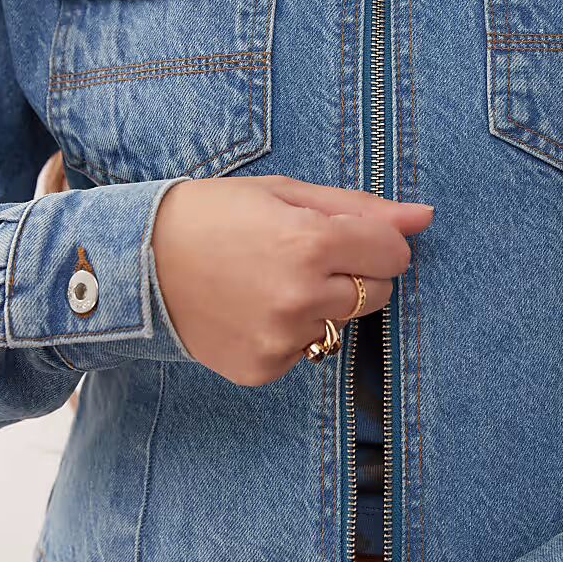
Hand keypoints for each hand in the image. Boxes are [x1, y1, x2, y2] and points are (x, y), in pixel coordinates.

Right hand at [151, 175, 433, 385]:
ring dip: (323, 304)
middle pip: (378, 293)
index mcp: (311, 242)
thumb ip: (362, 208)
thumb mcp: (287, 193)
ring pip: (343, 324)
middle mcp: (301, 296)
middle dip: (355, 273)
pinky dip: (291, 332)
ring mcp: (282, 339)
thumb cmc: (214, 213)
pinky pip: (307, 350)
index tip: (347, 235)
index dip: (376, 240)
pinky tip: (253, 309)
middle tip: (304, 256)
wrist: (137, 262)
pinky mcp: (264, 368)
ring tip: (271, 282)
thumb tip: (425, 216)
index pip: (395, 253)